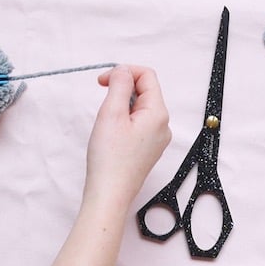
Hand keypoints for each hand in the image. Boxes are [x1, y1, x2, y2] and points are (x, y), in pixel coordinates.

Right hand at [84, 65, 171, 211]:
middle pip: (145, 91)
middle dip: (121, 89)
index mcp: (158, 114)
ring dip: (121, 105)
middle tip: (101, 101)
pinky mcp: (147, 149)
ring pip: (140, 108)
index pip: (147, 76)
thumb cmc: (110, 160)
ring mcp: (156, 139)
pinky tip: (111, 135)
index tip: (102, 81)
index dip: (123, 71)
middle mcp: (162, 126)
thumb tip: (122, 70)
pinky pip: (138, 124)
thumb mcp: (111, 113)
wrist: (109, 195)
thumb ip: (119, 85)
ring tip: (106, 123)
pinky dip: (123, 120)